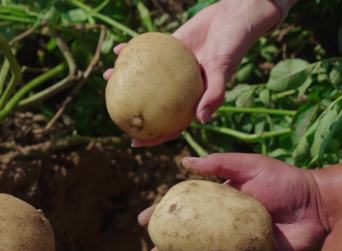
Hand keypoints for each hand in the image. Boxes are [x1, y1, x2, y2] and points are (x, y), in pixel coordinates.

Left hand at [104, 0, 281, 146]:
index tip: (135, 142)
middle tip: (113, 112)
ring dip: (126, 78)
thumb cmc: (232, 45)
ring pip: (145, 79)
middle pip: (153, 104)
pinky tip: (119, 50)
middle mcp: (181, 87)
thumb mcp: (224, 69)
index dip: (154, 136)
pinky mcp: (169, 49)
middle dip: (133, 110)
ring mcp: (172, 68)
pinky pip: (147, 53)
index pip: (172, 124)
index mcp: (194, 98)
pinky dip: (133, 51)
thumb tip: (201, 120)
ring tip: (108, 76)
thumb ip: (214, 94)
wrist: (233, 17)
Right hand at [139, 154, 326, 250]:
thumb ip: (218, 164)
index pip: (183, 213)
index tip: (143, 221)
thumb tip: (182, 162)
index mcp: (217, 206)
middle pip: (188, 244)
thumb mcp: (249, 166)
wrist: (319, 204)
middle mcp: (223, 229)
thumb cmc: (285, 180)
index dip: (161, 217)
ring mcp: (237, 249)